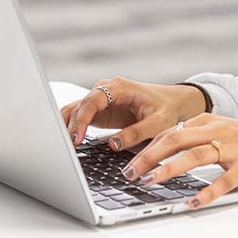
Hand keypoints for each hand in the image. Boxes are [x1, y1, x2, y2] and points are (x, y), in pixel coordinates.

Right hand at [59, 78, 206, 148]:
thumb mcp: (158, 123)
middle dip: (69, 127)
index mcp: (120, 87)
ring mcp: (100, 99)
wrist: (173, 103)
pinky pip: (78, 118)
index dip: (81, 119)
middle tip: (65, 149)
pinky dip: (71, 129)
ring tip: (63, 149)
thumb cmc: (167, 109)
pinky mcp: (99, 110)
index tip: (76, 138)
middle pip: (79, 106)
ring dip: (66, 128)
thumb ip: (137, 133)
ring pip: (74, 111)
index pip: (92, 100)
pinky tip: (68, 145)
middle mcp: (106, 90)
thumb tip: (113, 144)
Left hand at [121, 113, 237, 209]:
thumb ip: (196, 137)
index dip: (147, 147)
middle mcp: (217, 132)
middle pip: (176, 140)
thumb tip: (164, 151)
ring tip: (151, 182)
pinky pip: (223, 181)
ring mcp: (232, 150)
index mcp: (209, 123)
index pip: (170, 132)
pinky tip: (192, 202)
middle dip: (149, 157)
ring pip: (195, 156)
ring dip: (170, 169)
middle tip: (130, 173)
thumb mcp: (222, 130)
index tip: (129, 161)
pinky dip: (207, 192)